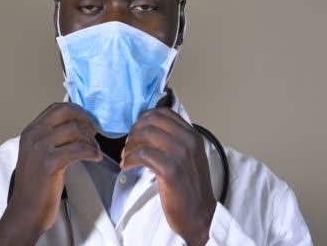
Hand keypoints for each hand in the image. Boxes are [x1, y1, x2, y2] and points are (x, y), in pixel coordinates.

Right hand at [0, 103, 101, 245]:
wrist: (26, 211)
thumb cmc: (36, 185)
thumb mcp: (39, 154)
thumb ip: (52, 138)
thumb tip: (76, 125)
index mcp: (30, 131)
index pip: (56, 108)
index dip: (76, 112)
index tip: (87, 124)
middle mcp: (33, 135)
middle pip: (65, 112)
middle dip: (85, 119)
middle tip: (93, 134)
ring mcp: (40, 148)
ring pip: (75, 130)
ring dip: (91, 140)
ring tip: (95, 151)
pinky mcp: (49, 163)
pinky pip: (78, 149)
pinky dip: (91, 152)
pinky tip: (95, 158)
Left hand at [121, 107, 215, 245]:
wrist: (200, 214)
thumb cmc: (191, 188)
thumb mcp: (189, 157)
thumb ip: (175, 141)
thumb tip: (149, 130)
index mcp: (193, 135)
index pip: (165, 113)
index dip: (145, 118)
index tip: (136, 129)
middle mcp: (188, 140)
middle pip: (153, 121)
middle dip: (134, 130)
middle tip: (128, 144)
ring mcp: (180, 154)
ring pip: (146, 134)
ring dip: (130, 145)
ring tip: (126, 156)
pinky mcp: (170, 169)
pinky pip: (143, 154)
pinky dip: (130, 159)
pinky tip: (127, 166)